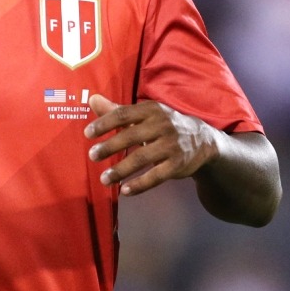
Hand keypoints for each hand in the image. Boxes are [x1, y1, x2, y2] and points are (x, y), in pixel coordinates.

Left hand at [84, 94, 217, 195]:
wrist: (202, 140)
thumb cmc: (163, 125)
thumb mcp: (144, 114)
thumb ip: (116, 110)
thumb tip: (91, 99)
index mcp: (151, 110)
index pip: (123, 114)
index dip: (105, 123)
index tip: (87, 134)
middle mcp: (162, 125)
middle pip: (131, 136)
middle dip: (110, 147)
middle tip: (92, 156)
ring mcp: (171, 146)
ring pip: (141, 159)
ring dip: (120, 170)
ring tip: (103, 179)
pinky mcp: (177, 165)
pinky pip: (155, 176)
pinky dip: (139, 185)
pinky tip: (124, 191)